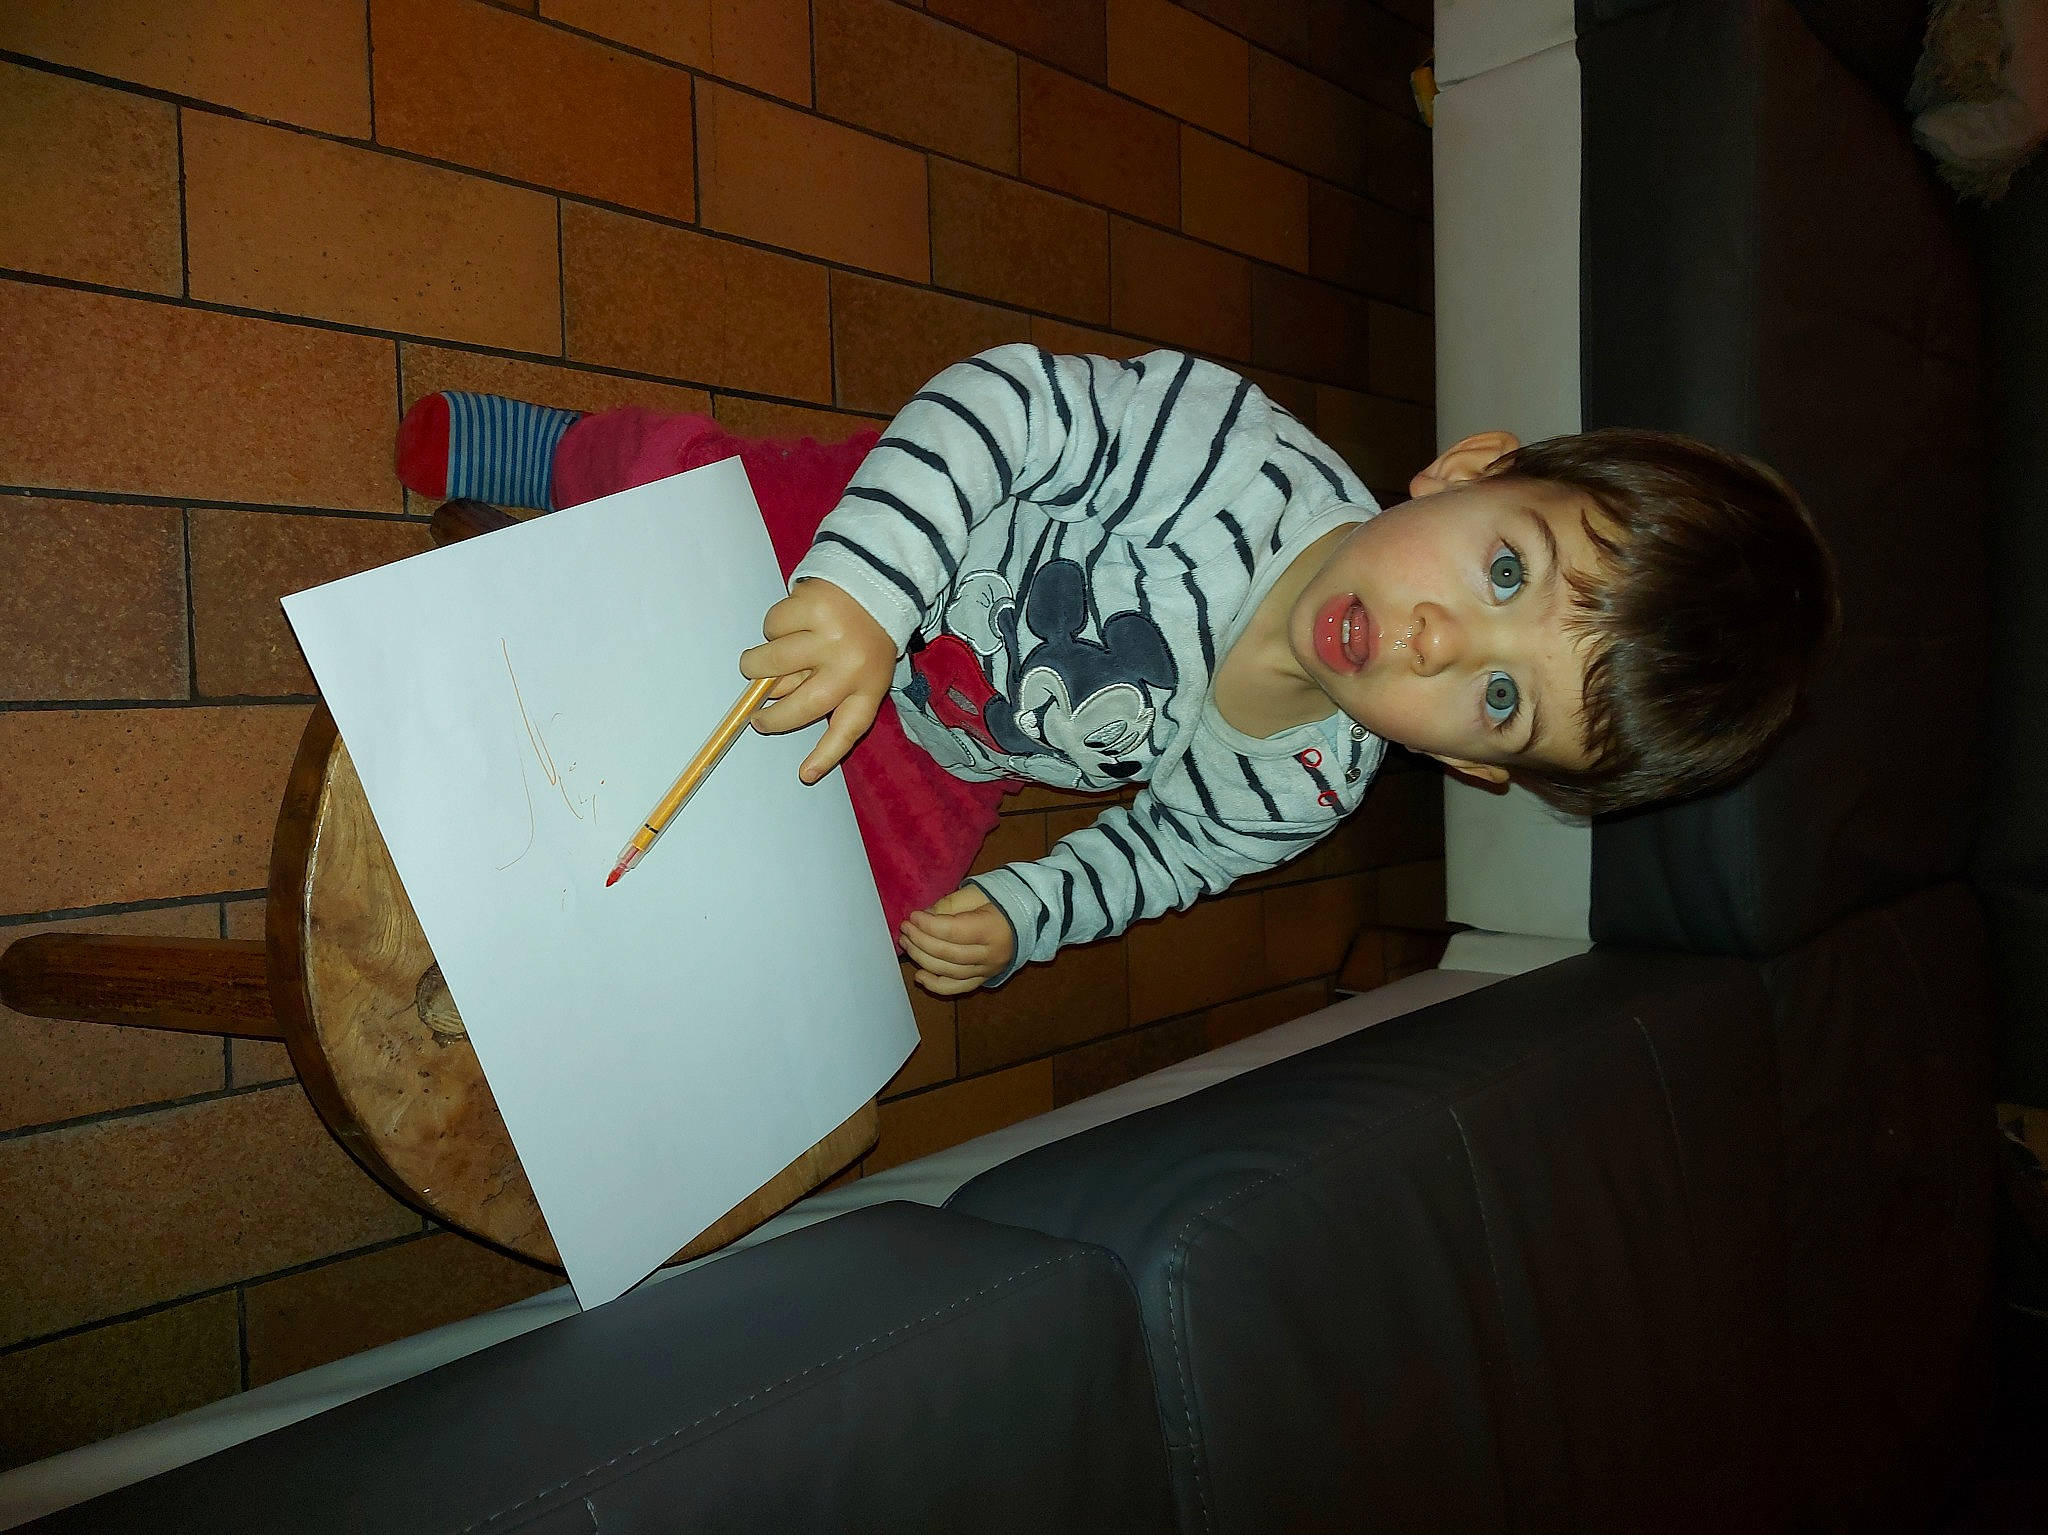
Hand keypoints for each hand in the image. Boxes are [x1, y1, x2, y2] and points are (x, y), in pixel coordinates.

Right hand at [740, 579, 896, 782]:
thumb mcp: (862, 672)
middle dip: (771, 717)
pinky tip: (788, 625)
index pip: (848, 729)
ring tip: (758, 664)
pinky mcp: (813, 606)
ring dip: (757, 666)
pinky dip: (771, 629)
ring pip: (773, 663)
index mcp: (868, 686)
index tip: (805, 773)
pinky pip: (772, 627)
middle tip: (757, 716)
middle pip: (801, 705)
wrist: (878, 584)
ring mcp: (832, 635)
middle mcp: (852, 665)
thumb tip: (774, 704)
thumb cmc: (864, 638)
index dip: (825, 755)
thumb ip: (827, 692)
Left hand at [900, 885, 1014, 995]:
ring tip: (907, 944)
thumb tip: (923, 918)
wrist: (1030, 917)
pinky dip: (937, 985)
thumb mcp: (977, 893)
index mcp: (992, 929)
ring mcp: (988, 970)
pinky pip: (958, 988)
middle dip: (921, 941)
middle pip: (948, 954)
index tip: (913, 916)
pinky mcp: (984, 978)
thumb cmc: (1001, 900)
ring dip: (923, 959)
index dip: (929, 925)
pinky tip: (920, 975)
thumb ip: (949, 905)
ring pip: (949, 972)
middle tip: (905, 929)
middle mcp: (991, 955)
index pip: (953, 932)